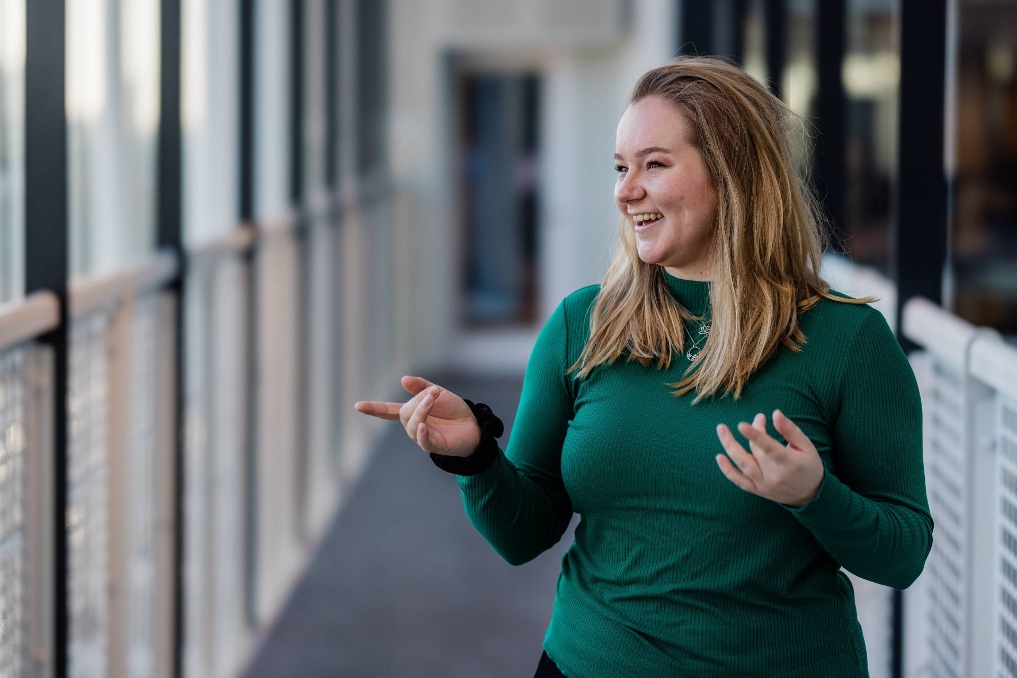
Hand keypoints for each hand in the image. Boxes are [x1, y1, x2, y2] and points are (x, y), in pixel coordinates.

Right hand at [354, 375, 481, 457]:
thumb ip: (421, 387)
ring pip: (413, 424)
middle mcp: (414, 425)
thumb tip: (402, 379)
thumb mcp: (438, 393)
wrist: (474, 425)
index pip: (388, 411)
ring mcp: (423, 436)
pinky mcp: (434, 445)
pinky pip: (423, 440)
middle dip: (418, 400)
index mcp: (412, 413)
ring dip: (422, 409)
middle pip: (405, 413)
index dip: (374, 409)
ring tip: (434, 397)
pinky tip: (423, 425)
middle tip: (434, 392)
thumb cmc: (454, 411)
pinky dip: (421, 432)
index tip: (357, 406)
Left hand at [715, 410, 824, 507]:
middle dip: (753, 432)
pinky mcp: (758, 490)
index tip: (741, 425)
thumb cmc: (809, 466)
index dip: (755, 436)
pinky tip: (719, 457)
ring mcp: (764, 485)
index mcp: (789, 463)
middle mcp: (775, 476)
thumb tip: (775, 413)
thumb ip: (790, 430)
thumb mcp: (807, 446)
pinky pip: (739, 481)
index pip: (769, 448)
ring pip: (743, 465)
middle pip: (756, 451)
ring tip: (721, 429)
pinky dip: (727, 470)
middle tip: (755, 419)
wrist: (810, 495)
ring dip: (730, 447)